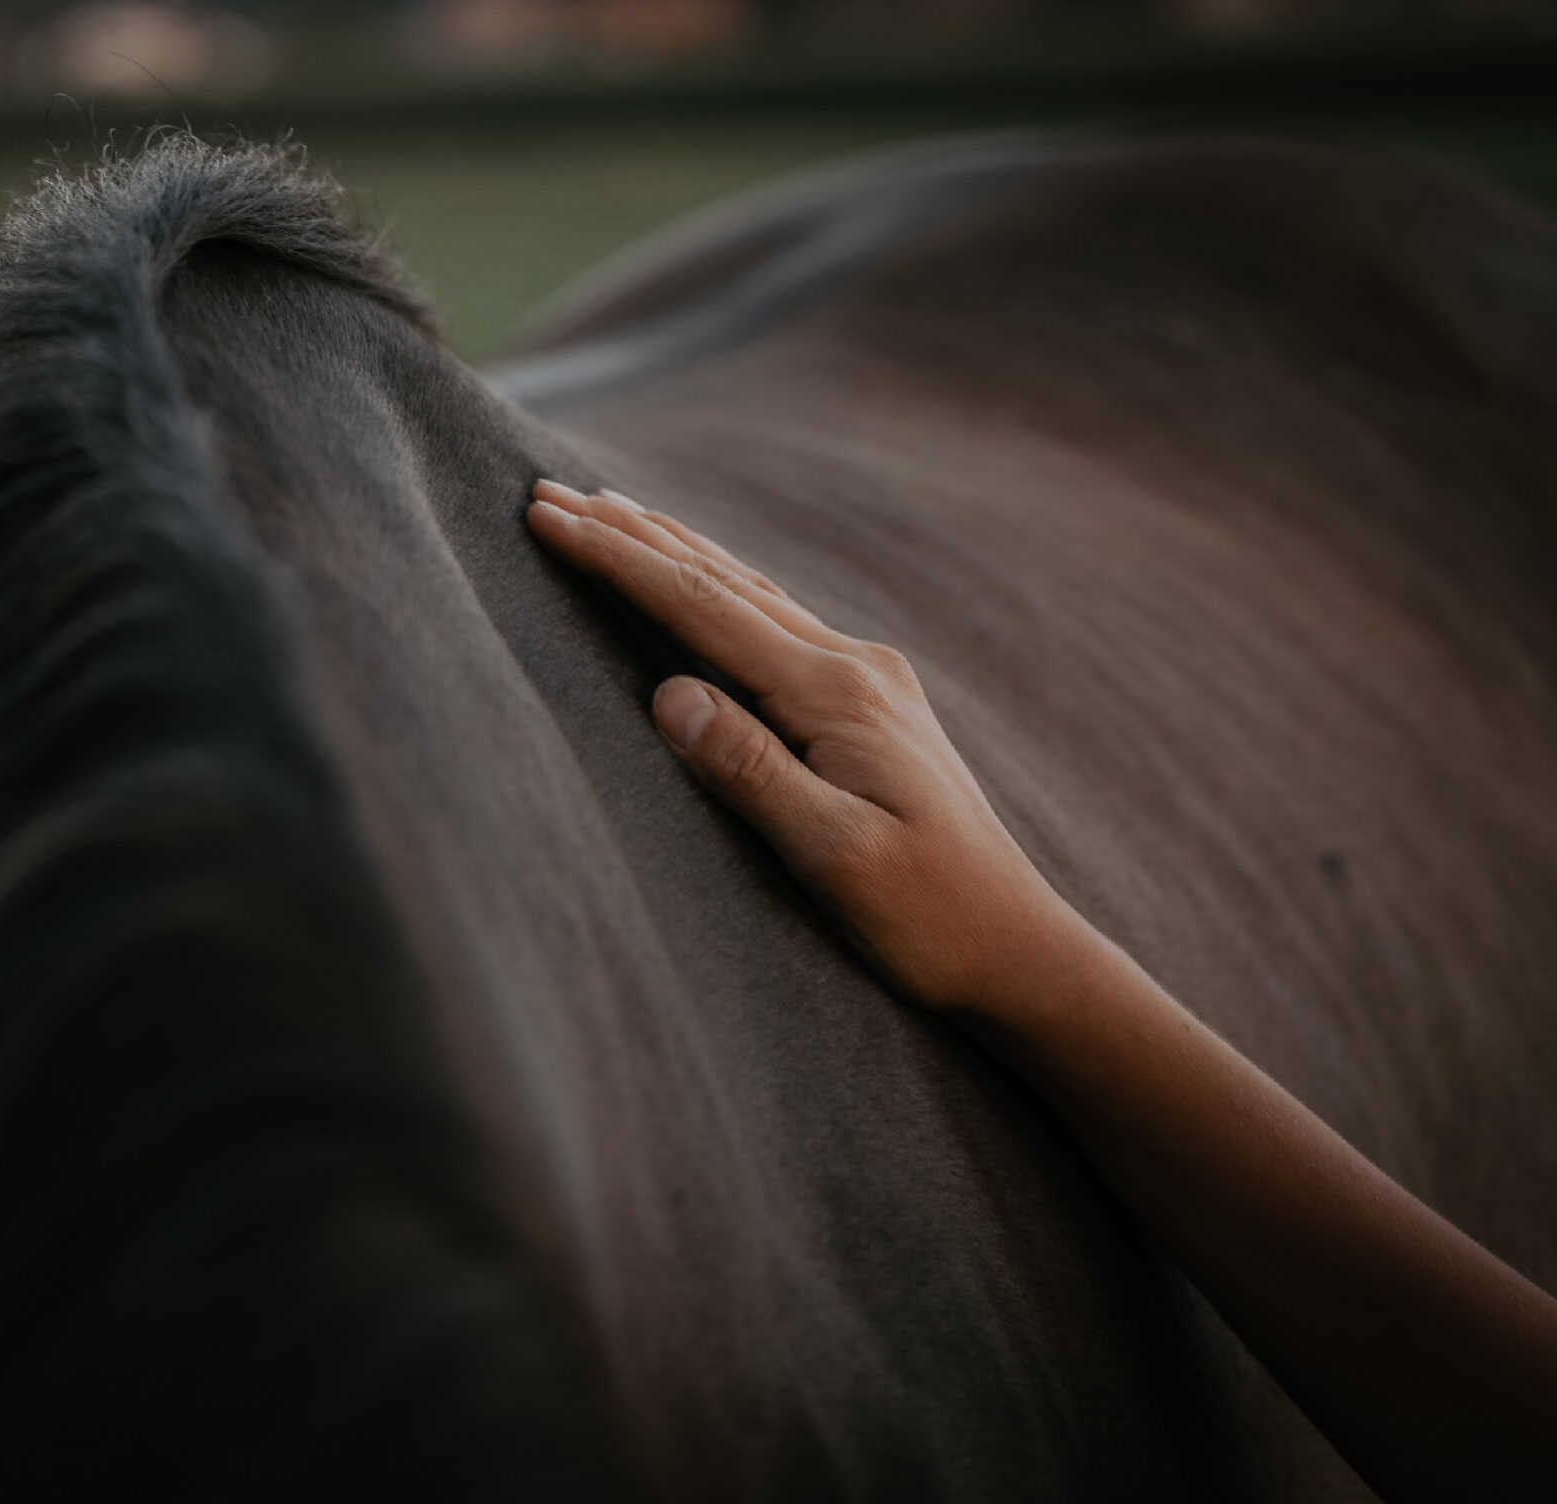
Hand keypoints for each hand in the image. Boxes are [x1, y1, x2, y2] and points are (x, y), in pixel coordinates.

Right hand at [526, 479, 1099, 1015]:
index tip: (547, 518)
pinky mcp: (872, 705)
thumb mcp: (832, 855)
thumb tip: (666, 694)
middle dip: (631, 535)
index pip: (702, 608)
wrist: (1016, 949)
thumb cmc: (926, 916)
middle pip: (722, 581)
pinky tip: (705, 582)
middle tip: (549, 494)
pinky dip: (719, 588)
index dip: (617, 561)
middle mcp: (855, 667)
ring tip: (612, 510)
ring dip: (674, 549)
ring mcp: (869, 681)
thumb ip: (749, 770)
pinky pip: (775, 623)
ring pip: (750, 592)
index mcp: (836, 694)